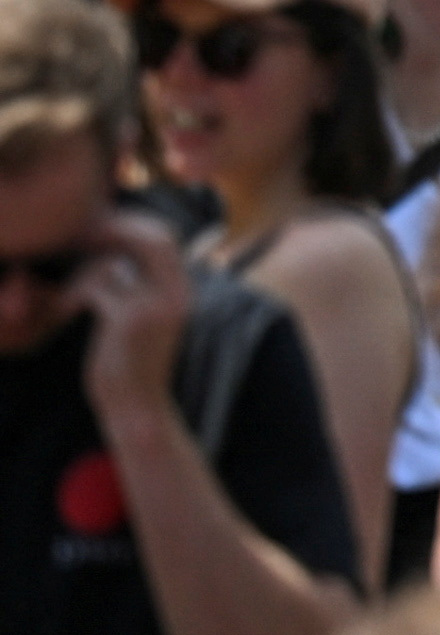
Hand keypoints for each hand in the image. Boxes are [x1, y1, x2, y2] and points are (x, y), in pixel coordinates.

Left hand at [73, 208, 194, 432]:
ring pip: (113, 263)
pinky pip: (95, 287)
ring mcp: (153, 306)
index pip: (167, 238)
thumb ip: (144, 290)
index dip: (135, 227)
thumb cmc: (133, 366)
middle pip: (152, 239)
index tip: (103, 232)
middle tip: (84, 241)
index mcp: (183, 292)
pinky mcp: (128, 321)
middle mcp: (175, 294)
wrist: (137, 408)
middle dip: (116, 233)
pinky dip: (71, 295)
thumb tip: (117, 261)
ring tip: (65, 296)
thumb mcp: (148, 324)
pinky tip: (61, 313)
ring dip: (81, 274)